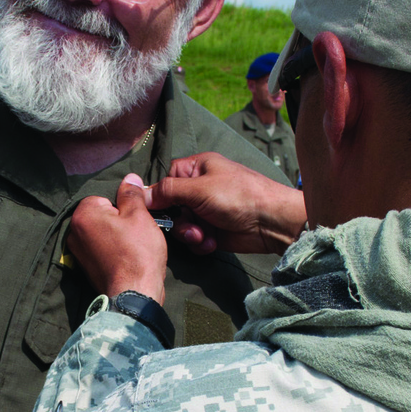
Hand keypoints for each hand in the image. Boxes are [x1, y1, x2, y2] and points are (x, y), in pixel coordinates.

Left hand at [68, 173, 167, 302]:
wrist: (134, 294)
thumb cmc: (137, 253)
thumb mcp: (139, 216)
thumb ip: (131, 194)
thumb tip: (130, 178)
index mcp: (83, 215)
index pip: (103, 197)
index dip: (122, 206)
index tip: (134, 219)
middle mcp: (74, 232)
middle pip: (100, 215)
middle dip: (117, 220)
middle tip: (135, 233)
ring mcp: (77, 252)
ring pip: (101, 232)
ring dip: (115, 235)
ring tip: (132, 246)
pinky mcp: (85, 267)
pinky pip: (99, 249)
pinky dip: (111, 250)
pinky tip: (126, 258)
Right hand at [145, 153, 306, 254]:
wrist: (271, 222)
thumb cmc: (238, 195)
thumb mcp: (199, 189)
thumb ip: (167, 191)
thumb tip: (140, 191)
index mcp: (197, 168)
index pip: (166, 180)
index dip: (159, 195)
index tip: (155, 209)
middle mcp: (199, 188)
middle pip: (170, 206)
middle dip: (177, 220)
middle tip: (188, 226)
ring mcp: (205, 211)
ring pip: (180, 225)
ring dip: (189, 233)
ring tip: (203, 236)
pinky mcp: (212, 231)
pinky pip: (193, 238)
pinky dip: (199, 242)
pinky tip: (211, 242)